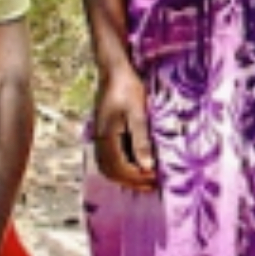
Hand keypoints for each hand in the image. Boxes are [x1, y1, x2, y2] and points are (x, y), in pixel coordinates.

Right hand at [93, 64, 156, 190]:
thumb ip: (141, 140)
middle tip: (153, 184)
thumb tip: (147, 167)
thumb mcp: (138, 113)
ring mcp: (99, 137)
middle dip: (131, 180)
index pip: (119, 169)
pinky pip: (110, 156)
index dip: (136, 178)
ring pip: (110, 166)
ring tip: (146, 177)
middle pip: (112, 172)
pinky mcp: (104, 132)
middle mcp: (99, 142)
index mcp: (106, 139)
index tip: (155, 180)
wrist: (114, 71)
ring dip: (126, 175)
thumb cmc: (128, 89)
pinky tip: (137, 161)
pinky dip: (123, 165)